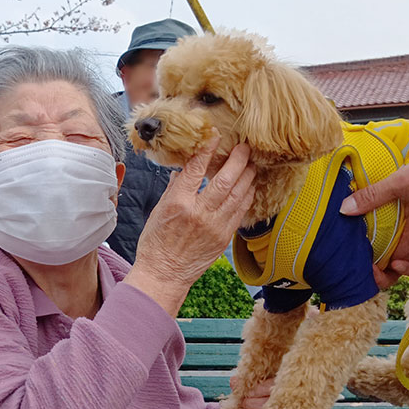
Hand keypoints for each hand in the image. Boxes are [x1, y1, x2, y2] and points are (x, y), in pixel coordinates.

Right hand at [125, 131, 255, 315]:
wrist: (164, 274)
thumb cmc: (156, 243)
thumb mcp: (158, 211)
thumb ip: (174, 189)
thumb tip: (183, 170)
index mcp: (178, 203)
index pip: (196, 169)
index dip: (207, 149)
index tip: (216, 135)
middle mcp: (198, 213)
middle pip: (224, 180)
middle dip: (238, 160)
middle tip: (245, 146)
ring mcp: (214, 226)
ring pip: (238, 195)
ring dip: (247, 176)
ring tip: (252, 162)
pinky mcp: (223, 237)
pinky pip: (240, 212)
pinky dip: (247, 196)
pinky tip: (250, 186)